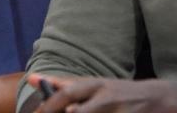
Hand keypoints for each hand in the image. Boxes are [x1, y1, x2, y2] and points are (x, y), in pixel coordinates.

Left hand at [30, 74, 176, 112]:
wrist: (156, 98)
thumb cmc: (116, 92)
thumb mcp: (91, 84)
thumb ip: (62, 84)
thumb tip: (31, 79)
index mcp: (95, 85)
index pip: (67, 93)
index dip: (50, 105)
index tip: (38, 112)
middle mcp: (106, 98)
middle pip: (76, 111)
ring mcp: (118, 112)